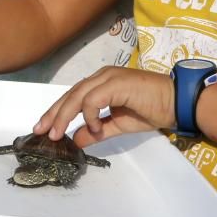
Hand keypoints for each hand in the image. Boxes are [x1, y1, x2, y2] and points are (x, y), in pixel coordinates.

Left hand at [33, 67, 174, 147]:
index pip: (73, 96)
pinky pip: (94, 99)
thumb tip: (75, 139)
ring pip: (77, 95)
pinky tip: (94, 127)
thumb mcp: (118, 125)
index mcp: (101, 83)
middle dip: (53, 114)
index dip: (57, 112)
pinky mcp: (117, 84)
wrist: (175, 102)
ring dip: (64, 115)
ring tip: (57, 134)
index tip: (44, 129)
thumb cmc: (151, 110)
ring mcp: (109, 77)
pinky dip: (90, 115)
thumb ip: (97, 131)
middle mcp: (102, 76)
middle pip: (70, 94)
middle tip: (41, 132)